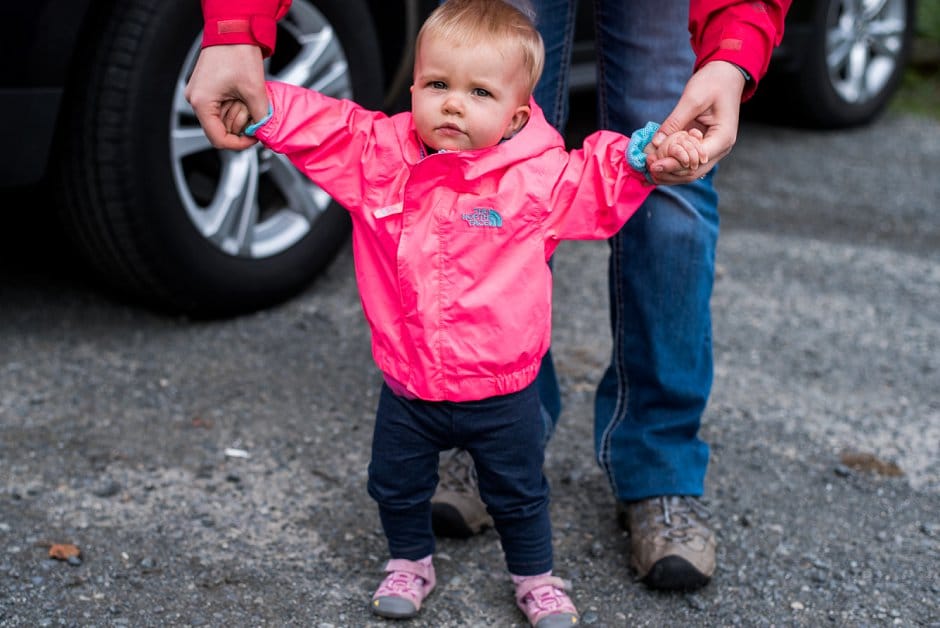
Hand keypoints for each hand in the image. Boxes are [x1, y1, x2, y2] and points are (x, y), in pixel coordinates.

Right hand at [184, 45, 269, 149]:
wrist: (233, 30)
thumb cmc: (238, 53)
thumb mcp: (255, 90)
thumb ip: (259, 116)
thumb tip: (262, 131)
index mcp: (202, 103)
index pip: (218, 139)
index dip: (239, 144)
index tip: (254, 138)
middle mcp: (195, 99)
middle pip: (219, 129)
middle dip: (239, 126)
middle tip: (254, 115)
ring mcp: (199, 93)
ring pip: (220, 118)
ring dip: (237, 115)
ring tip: (249, 101)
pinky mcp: (206, 88)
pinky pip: (220, 106)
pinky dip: (234, 106)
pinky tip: (243, 97)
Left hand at [647, 61, 746, 183]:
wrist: (726, 75)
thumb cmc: (713, 82)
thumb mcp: (692, 99)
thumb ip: (675, 122)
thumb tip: (656, 143)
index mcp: (722, 138)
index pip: (695, 161)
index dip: (672, 165)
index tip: (652, 165)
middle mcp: (720, 148)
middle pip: (692, 172)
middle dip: (668, 173)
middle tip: (647, 168)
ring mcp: (712, 149)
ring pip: (689, 171)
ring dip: (669, 172)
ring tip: (648, 169)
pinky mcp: (703, 146)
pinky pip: (687, 161)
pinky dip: (672, 164)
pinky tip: (656, 163)